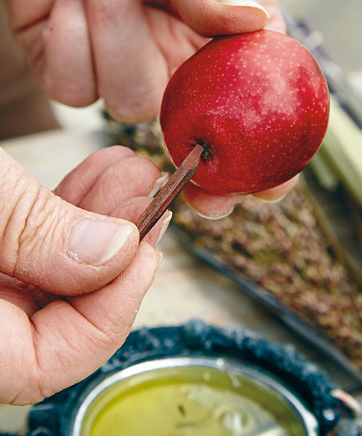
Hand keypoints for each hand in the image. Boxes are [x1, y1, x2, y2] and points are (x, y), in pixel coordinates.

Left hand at [0, 0, 296, 215]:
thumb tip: (245, 22)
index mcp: (232, 22)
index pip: (265, 96)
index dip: (272, 148)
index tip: (272, 187)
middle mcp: (184, 48)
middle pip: (201, 127)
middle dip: (201, 156)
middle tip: (206, 190)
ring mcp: (128, 56)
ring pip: (132, 103)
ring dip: (115, 30)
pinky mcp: (71, 57)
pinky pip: (74, 86)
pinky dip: (71, 34)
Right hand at [0, 146, 166, 403]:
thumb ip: (37, 232)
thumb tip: (117, 252)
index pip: (46, 365)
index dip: (108, 311)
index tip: (140, 250)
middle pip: (61, 316)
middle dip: (119, 250)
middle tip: (153, 200)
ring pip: (52, 273)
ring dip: (103, 222)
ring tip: (135, 174)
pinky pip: (30, 246)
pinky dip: (69, 211)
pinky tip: (103, 174)